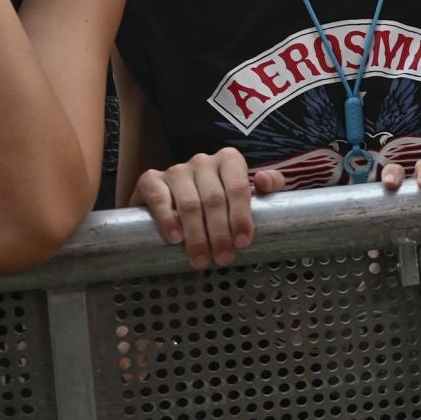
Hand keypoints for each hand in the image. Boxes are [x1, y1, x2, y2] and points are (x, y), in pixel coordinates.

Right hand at [135, 147, 287, 269]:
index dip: (241, 216)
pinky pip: (159, 198)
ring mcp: (176, 170)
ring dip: (197, 235)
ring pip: (189, 203)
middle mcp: (202, 161)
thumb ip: (270, 185)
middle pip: (214, 199)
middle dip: (220, 233)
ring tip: (202, 259)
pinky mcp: (150, 179)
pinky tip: (175, 239)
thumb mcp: (248, 190)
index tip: (243, 243)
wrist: (173, 198)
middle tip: (223, 258)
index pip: (238, 187)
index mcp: (229, 160)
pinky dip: (167, 219)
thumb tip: (263, 180)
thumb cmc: (219, 197)